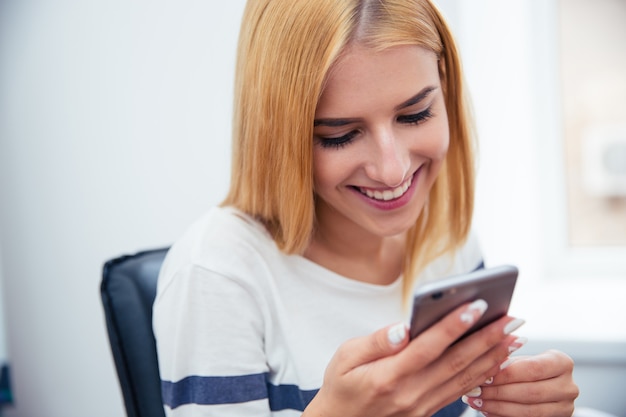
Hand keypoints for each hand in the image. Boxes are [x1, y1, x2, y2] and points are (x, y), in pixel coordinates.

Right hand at [303, 300, 524, 416]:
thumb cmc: (341, 385)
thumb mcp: (345, 356)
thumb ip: (376, 341)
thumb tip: (404, 328)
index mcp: (387, 377)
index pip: (427, 348)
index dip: (453, 326)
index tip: (476, 306)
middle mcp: (409, 395)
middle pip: (455, 363)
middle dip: (486, 338)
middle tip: (511, 318)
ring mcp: (421, 406)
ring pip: (463, 379)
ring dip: (492, 356)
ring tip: (514, 336)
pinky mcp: (427, 411)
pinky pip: (460, 391)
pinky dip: (481, 375)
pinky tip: (495, 361)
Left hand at [462, 350, 578, 415]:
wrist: (539, 385)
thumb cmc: (523, 368)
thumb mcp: (518, 359)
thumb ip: (505, 358)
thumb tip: (485, 361)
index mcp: (562, 362)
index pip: (532, 369)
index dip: (506, 374)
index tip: (483, 375)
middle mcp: (569, 386)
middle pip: (530, 392)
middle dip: (498, 392)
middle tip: (474, 391)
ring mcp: (566, 407)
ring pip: (529, 411)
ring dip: (498, 407)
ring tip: (475, 401)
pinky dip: (502, 416)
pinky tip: (486, 410)